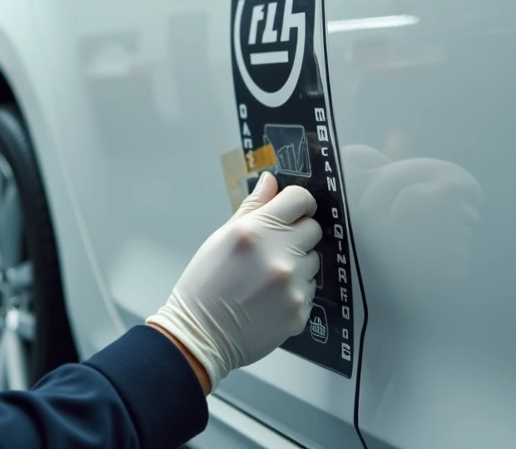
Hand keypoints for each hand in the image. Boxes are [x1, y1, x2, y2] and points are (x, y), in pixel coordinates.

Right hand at [146, 172, 321, 391]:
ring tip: (267, 278)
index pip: (300, 199)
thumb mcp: (221, 238)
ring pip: (314, 261)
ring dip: (298, 265)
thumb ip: (252, 207)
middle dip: (297, 234)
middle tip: (275, 248)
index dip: (298, 203)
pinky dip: (295, 292)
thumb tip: (271, 181)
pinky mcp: (300, 311)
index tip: (293, 210)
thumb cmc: (204, 285)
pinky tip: (270, 298)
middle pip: (313, 229)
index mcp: (256, 231)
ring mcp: (292, 285)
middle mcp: (278, 255)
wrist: (201, 335)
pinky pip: (310, 289)